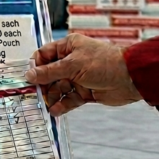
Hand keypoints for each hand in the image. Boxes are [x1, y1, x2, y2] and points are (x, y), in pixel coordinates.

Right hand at [25, 34, 142, 115]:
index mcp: (68, 47)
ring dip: (52, 97)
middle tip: (34, 95)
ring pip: (58, 88)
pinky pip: (69, 99)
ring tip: (45, 105)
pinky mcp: (85, 92)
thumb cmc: (104, 63)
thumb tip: (29, 75)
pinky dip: (62, 105)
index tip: (27, 78)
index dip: (35, 66)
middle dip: (42, 85)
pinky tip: (55, 111)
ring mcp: (78, 77)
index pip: (44, 55)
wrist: (131, 78)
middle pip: (49, 74)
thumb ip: (49, 72)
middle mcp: (71, 61)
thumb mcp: (72, 65)